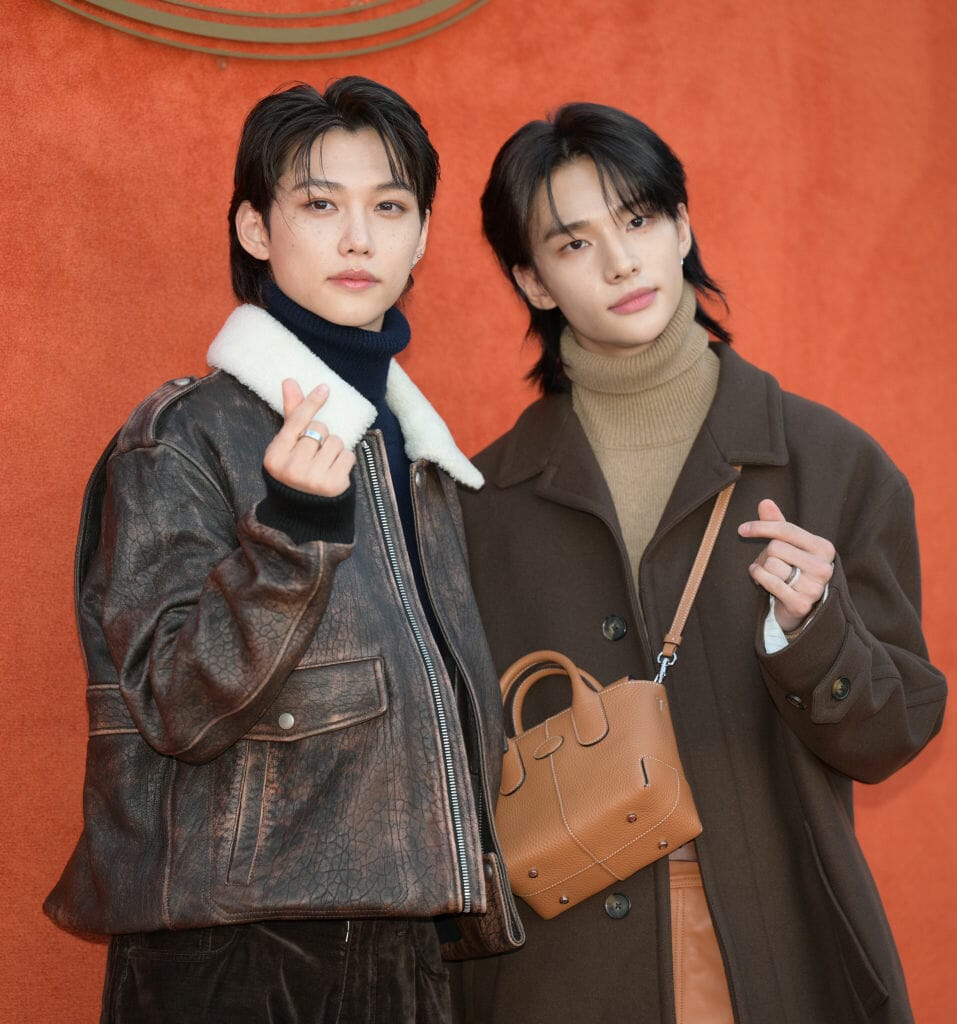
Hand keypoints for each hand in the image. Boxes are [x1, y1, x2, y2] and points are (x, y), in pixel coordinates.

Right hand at [262, 379, 354, 496]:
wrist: (304, 512)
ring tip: (325, 463)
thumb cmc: (296, 470)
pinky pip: (348, 456)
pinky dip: (345, 460)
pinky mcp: (333, 486)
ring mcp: (312, 479)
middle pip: (319, 429)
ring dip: (335, 448)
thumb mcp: (287, 447)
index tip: (324, 388)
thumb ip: (292, 415)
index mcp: (275, 456)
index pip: (296, 421)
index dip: (311, 403)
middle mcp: (291, 468)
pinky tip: (335, 471)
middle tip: (315, 453)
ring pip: (336, 441)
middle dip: (322, 436)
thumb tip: (289, 381)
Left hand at [738, 499, 834, 632]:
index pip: (786, 529)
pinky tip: (762, 582)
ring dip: (762, 568)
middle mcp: (823, 567)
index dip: (761, 527)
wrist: (800, 606)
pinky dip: (759, 579)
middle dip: (765, 554)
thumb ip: (777, 523)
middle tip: (770, 563)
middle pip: (775, 548)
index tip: (742, 529)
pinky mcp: (801, 603)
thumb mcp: (789, 544)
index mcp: (824, 548)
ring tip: (770, 574)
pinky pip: (769, 582)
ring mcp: (814, 587)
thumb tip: (765, 502)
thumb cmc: (793, 568)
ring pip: (771, 565)